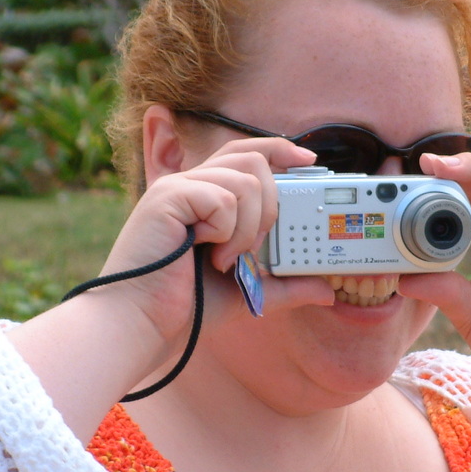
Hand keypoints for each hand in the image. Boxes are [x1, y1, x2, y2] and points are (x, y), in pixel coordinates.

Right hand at [97, 137, 334, 352]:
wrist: (143, 323)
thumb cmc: (184, 307)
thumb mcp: (247, 292)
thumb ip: (285, 286)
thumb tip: (327, 291)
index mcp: (204, 196)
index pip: (245, 152)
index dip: (279, 148)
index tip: (309, 159)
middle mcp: (189, 183)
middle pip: (253, 160)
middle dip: (270, 204)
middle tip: (253, 246)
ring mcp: (177, 188)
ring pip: (245, 182)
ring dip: (248, 227)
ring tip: (225, 258)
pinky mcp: (168, 197)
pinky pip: (223, 200)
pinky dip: (226, 232)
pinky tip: (207, 253)